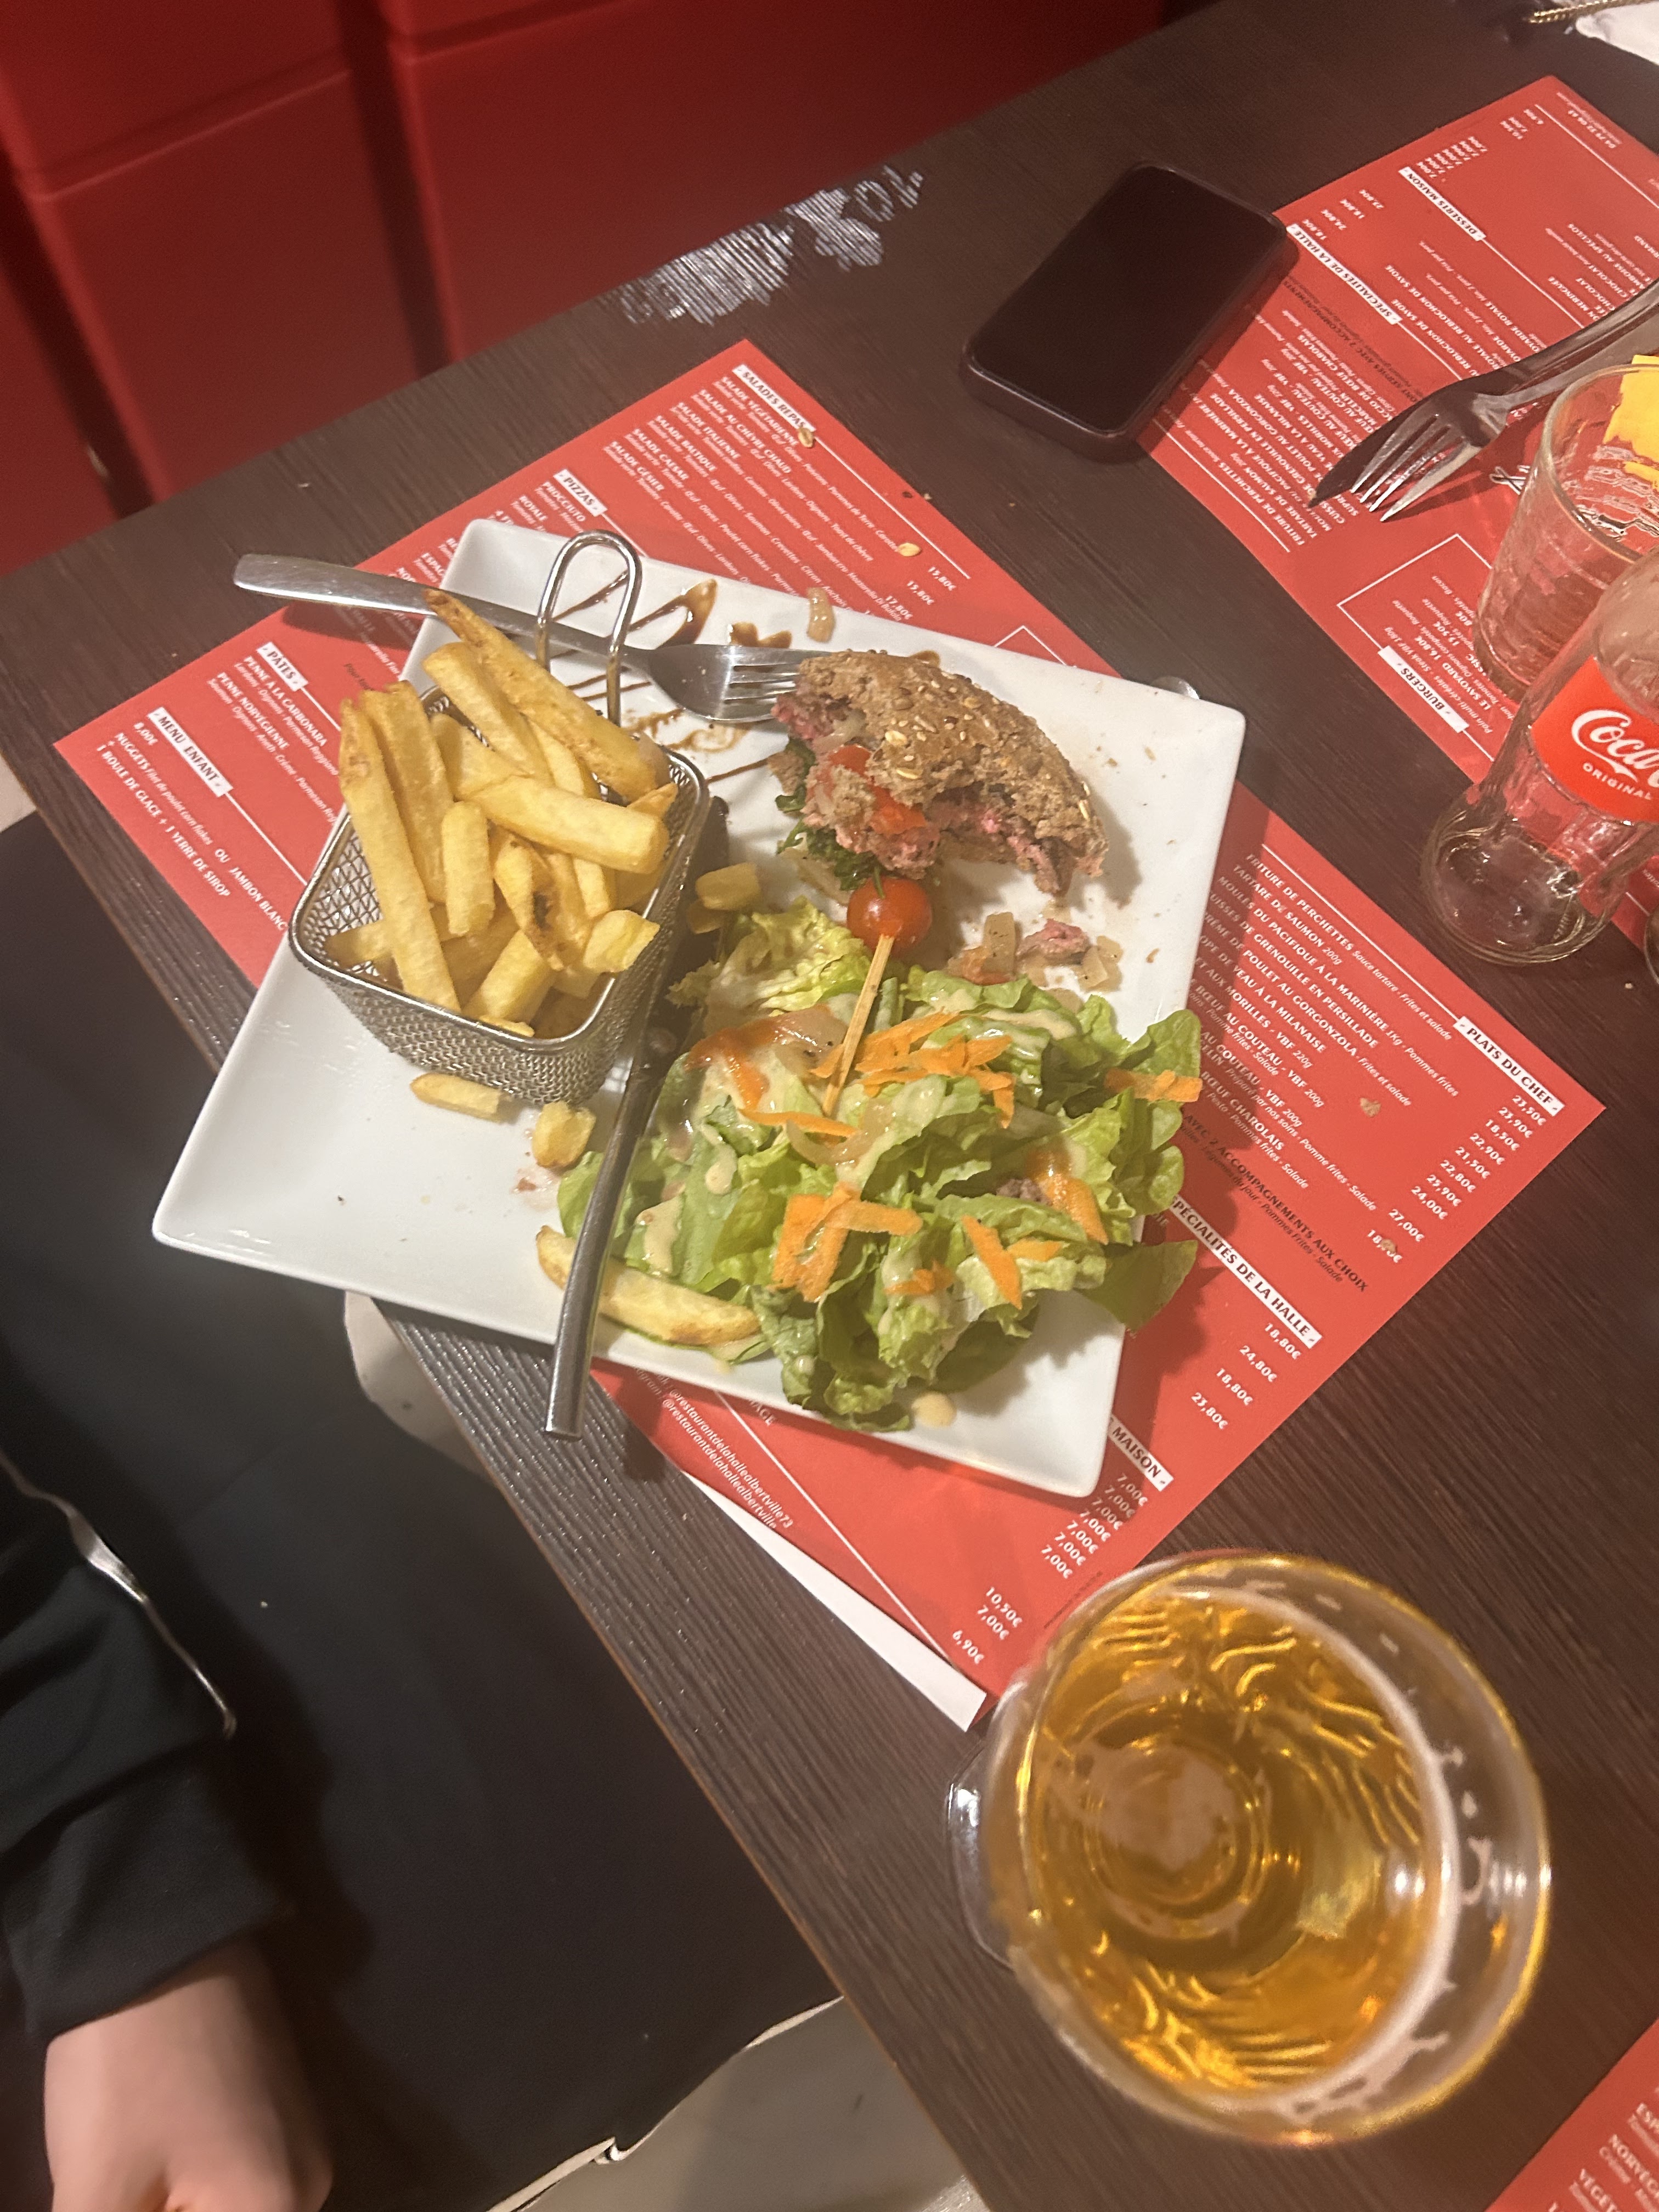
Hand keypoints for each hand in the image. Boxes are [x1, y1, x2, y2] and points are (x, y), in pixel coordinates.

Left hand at [43, 1940, 330, 2211]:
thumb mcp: (97, 2192)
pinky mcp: (276, 2105)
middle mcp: (310, 2179)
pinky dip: (193, 2198)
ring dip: (177, 2208)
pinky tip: (146, 2182)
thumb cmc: (126, 2068)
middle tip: (121, 2187)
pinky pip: (241, 2185)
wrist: (154, 1932)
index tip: (123, 2196)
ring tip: (127, 2180)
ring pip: (236, 2209)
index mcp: (278, 2208)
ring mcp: (299, 2136)